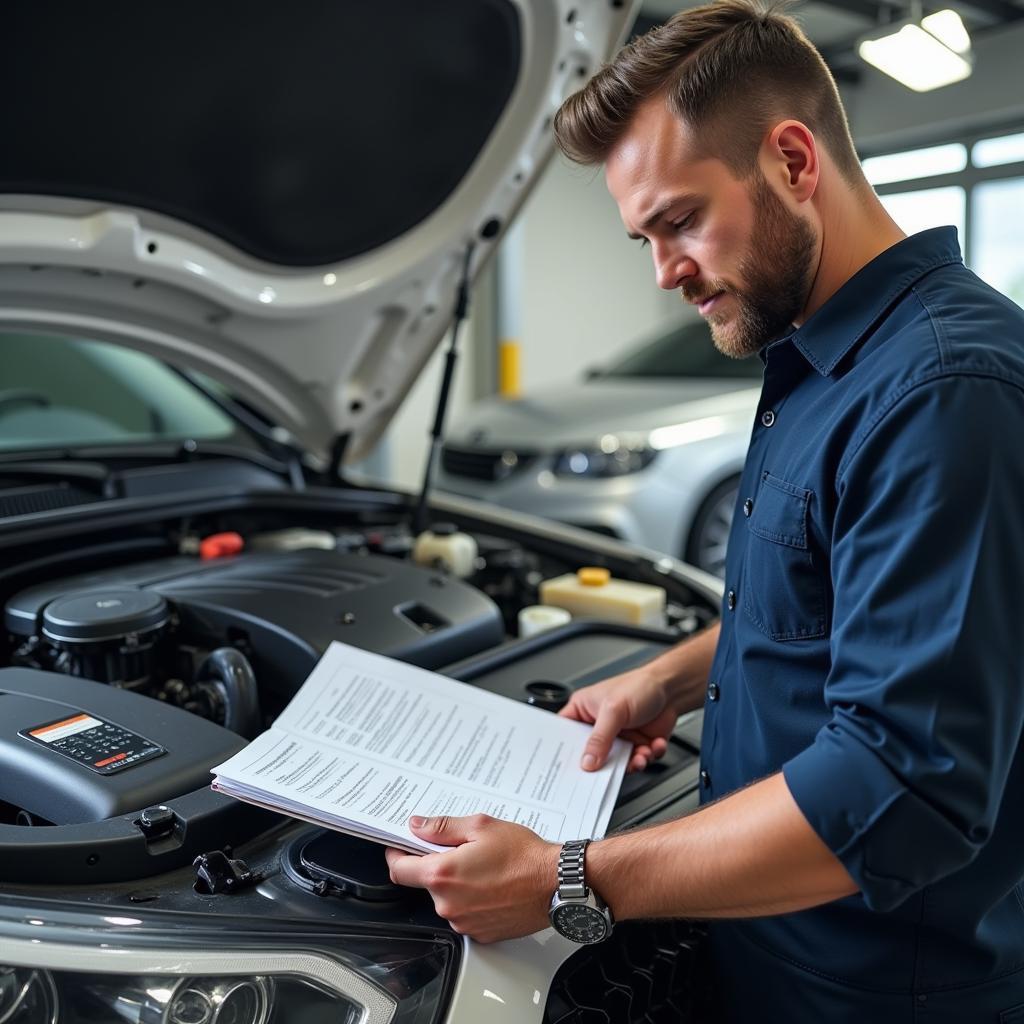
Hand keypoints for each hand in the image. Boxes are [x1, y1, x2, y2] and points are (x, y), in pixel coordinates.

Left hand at [385, 814, 558, 942]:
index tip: (400, 847)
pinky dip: (472, 902)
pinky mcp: (479, 934)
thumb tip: (417, 826)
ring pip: (447, 900)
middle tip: (463, 851)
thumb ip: (441, 827)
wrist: (555, 883)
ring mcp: (463, 923)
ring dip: (456, 885)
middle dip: (438, 867)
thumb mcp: (480, 826)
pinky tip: (492, 887)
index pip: (398, 869)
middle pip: (426, 884)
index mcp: (442, 874)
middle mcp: (448, 904)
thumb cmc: (523, 856)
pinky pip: (465, 915)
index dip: (396, 855)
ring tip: (484, 869)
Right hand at [560, 666, 676, 771]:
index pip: (566, 735)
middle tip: (607, 770)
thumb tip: (587, 761)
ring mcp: (618, 738)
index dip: (565, 751)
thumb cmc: (639, 686)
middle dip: (603, 764)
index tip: (569, 767)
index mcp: (584, 710)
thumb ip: (600, 738)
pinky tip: (652, 745)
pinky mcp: (635, 746)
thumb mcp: (613, 710)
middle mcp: (599, 726)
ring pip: (615, 764)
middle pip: (590, 755)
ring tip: (640, 755)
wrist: (671, 689)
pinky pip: (637, 762)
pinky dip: (647, 757)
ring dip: (631, 763)